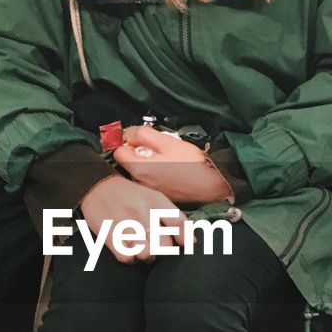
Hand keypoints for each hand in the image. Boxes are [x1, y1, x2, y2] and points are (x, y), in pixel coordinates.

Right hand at [79, 174, 187, 262]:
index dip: (185, 238)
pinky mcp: (109, 234)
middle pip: (164, 245)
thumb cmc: (130, 196)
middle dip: (163, 250)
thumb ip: (172, 217)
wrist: (98, 186)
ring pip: (147, 254)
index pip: (179, 223)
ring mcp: (125, 223)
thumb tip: (191, 241)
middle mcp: (142, 212)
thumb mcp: (153, 197)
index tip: (185, 245)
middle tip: (157, 245)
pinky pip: (127, 258)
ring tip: (144, 250)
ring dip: (147, 256)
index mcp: (155, 201)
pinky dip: (130, 258)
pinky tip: (129, 250)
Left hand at [113, 126, 230, 205]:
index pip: (118, 152)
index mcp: (140, 169)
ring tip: (165, 161)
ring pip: (138, 172)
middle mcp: (140, 184)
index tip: (138, 140)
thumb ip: (145, 135)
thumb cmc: (194, 165)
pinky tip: (169, 171)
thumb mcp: (168, 141)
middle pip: (127, 163)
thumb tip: (132, 135)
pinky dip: (155, 175)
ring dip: (147, 164)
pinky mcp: (158, 196)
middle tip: (155, 150)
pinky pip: (149, 182)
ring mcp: (149, 192)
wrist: (213, 186)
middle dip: (138, 154)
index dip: (128, 142)